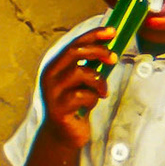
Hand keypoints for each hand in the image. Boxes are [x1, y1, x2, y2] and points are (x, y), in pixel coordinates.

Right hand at [39, 28, 119, 148]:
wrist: (64, 134)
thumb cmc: (76, 104)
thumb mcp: (83, 81)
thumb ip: (91, 65)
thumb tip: (111, 48)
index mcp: (55, 65)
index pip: (74, 43)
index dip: (93, 35)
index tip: (112, 31)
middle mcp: (50, 75)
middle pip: (74, 52)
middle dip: (98, 51)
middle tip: (114, 58)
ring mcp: (52, 92)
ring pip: (81, 73)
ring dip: (99, 82)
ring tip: (102, 92)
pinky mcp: (59, 108)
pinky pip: (83, 95)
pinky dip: (93, 98)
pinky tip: (90, 105)